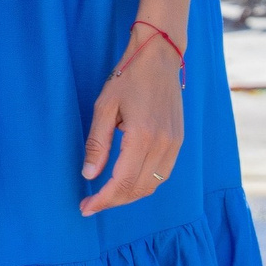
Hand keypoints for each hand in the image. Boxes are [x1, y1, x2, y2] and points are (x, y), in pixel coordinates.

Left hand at [79, 29, 184, 215]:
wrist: (158, 56)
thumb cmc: (128, 78)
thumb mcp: (104, 108)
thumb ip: (97, 144)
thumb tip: (89, 175)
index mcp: (142, 137)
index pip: (122, 182)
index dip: (103, 200)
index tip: (86, 208)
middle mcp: (163, 144)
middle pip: (137, 189)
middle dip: (113, 201)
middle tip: (91, 205)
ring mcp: (174, 143)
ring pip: (152, 185)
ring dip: (129, 195)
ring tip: (107, 196)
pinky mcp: (179, 140)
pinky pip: (162, 174)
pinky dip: (144, 184)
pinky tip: (128, 182)